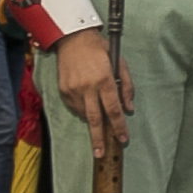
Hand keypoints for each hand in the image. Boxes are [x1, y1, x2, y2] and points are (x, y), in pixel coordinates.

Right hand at [57, 27, 133, 162]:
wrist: (72, 38)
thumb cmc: (99, 48)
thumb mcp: (120, 62)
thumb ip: (126, 86)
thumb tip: (129, 108)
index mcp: (104, 79)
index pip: (113, 110)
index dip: (119, 126)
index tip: (123, 138)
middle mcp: (88, 86)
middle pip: (95, 119)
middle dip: (99, 139)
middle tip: (101, 154)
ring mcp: (73, 89)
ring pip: (84, 114)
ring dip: (92, 122)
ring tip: (97, 124)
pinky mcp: (63, 90)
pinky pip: (74, 107)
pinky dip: (82, 111)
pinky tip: (86, 106)